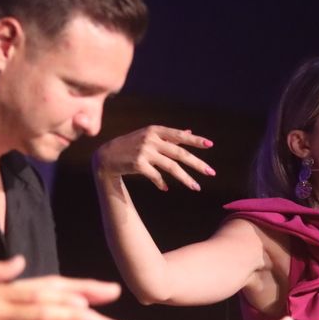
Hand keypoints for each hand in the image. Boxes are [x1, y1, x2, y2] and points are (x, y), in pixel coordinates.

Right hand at [92, 125, 215, 191]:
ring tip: (196, 187)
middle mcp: (151, 139)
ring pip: (171, 166)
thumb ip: (170, 136)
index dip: (195, 140)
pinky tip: (165, 188)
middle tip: (211, 172)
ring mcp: (144, 152)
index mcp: (156, 130)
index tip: (210, 145)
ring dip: (185, 178)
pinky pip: (156, 176)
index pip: (180, 135)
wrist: (107, 155)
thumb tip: (189, 131)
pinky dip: (161, 183)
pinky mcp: (137, 164)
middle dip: (197, 163)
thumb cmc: (131, 145)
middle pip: (179, 153)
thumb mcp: (149, 136)